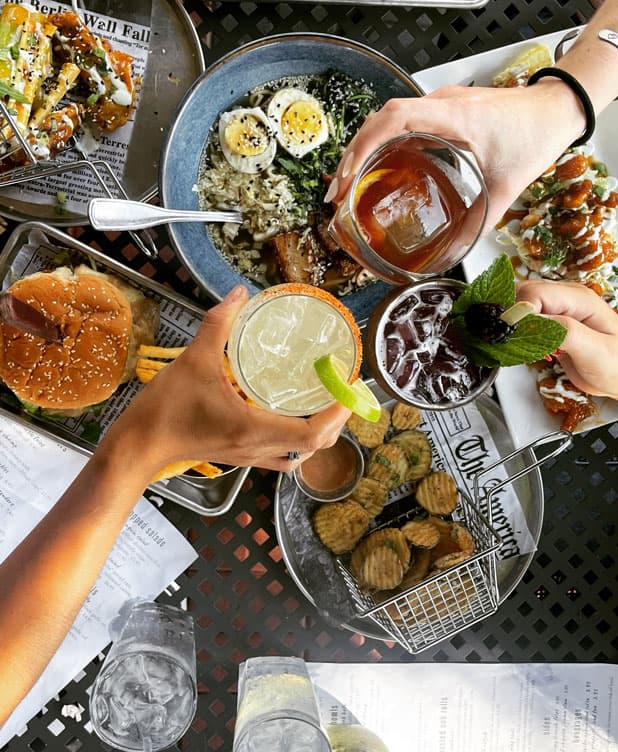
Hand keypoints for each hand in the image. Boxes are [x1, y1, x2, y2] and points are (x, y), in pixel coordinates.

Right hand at [105, 286, 350, 474]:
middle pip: (314, 446)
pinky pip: (281, 458)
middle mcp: (258, 448)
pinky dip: (296, 444)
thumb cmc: (165, 408)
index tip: (347, 385)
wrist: (137, 446)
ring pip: (299, 456)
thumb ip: (218, 325)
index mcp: (253, 429)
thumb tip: (240, 294)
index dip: (338, 413)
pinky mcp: (240, 458)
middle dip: (335, 421)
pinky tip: (291, 419)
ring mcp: (249, 457)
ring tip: (323, 404)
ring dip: (318, 435)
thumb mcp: (193, 360)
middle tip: (340, 390)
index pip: (312, 433)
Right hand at [328, 82, 585, 232]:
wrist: (559, 107)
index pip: (393, 119)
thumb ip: (481, 220)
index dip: (363, 146)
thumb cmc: (538, 135)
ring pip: (389, 117)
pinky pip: (404, 120)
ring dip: (365, 146)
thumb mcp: (507, 186)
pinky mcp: (445, 109)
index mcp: (453, 116)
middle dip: (353, 153)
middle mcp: (441, 103)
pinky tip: (379, 167)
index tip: (347, 177)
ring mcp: (441, 103)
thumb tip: (454, 251)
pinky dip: (384, 142)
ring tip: (349, 181)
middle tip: (338, 191)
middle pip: (380, 118)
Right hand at [515, 280, 617, 401]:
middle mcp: (566, 299)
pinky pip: (527, 321)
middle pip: (521, 294)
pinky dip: (520, 334)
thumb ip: (565, 332)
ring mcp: (558, 311)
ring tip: (521, 346)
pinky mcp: (553, 326)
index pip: (534, 293)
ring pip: (520, 306)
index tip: (512, 335)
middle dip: (511, 317)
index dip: (518, 312)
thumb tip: (535, 320)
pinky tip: (528, 348)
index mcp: (578, 299)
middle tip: (512, 342)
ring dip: (514, 325)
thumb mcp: (597, 351)